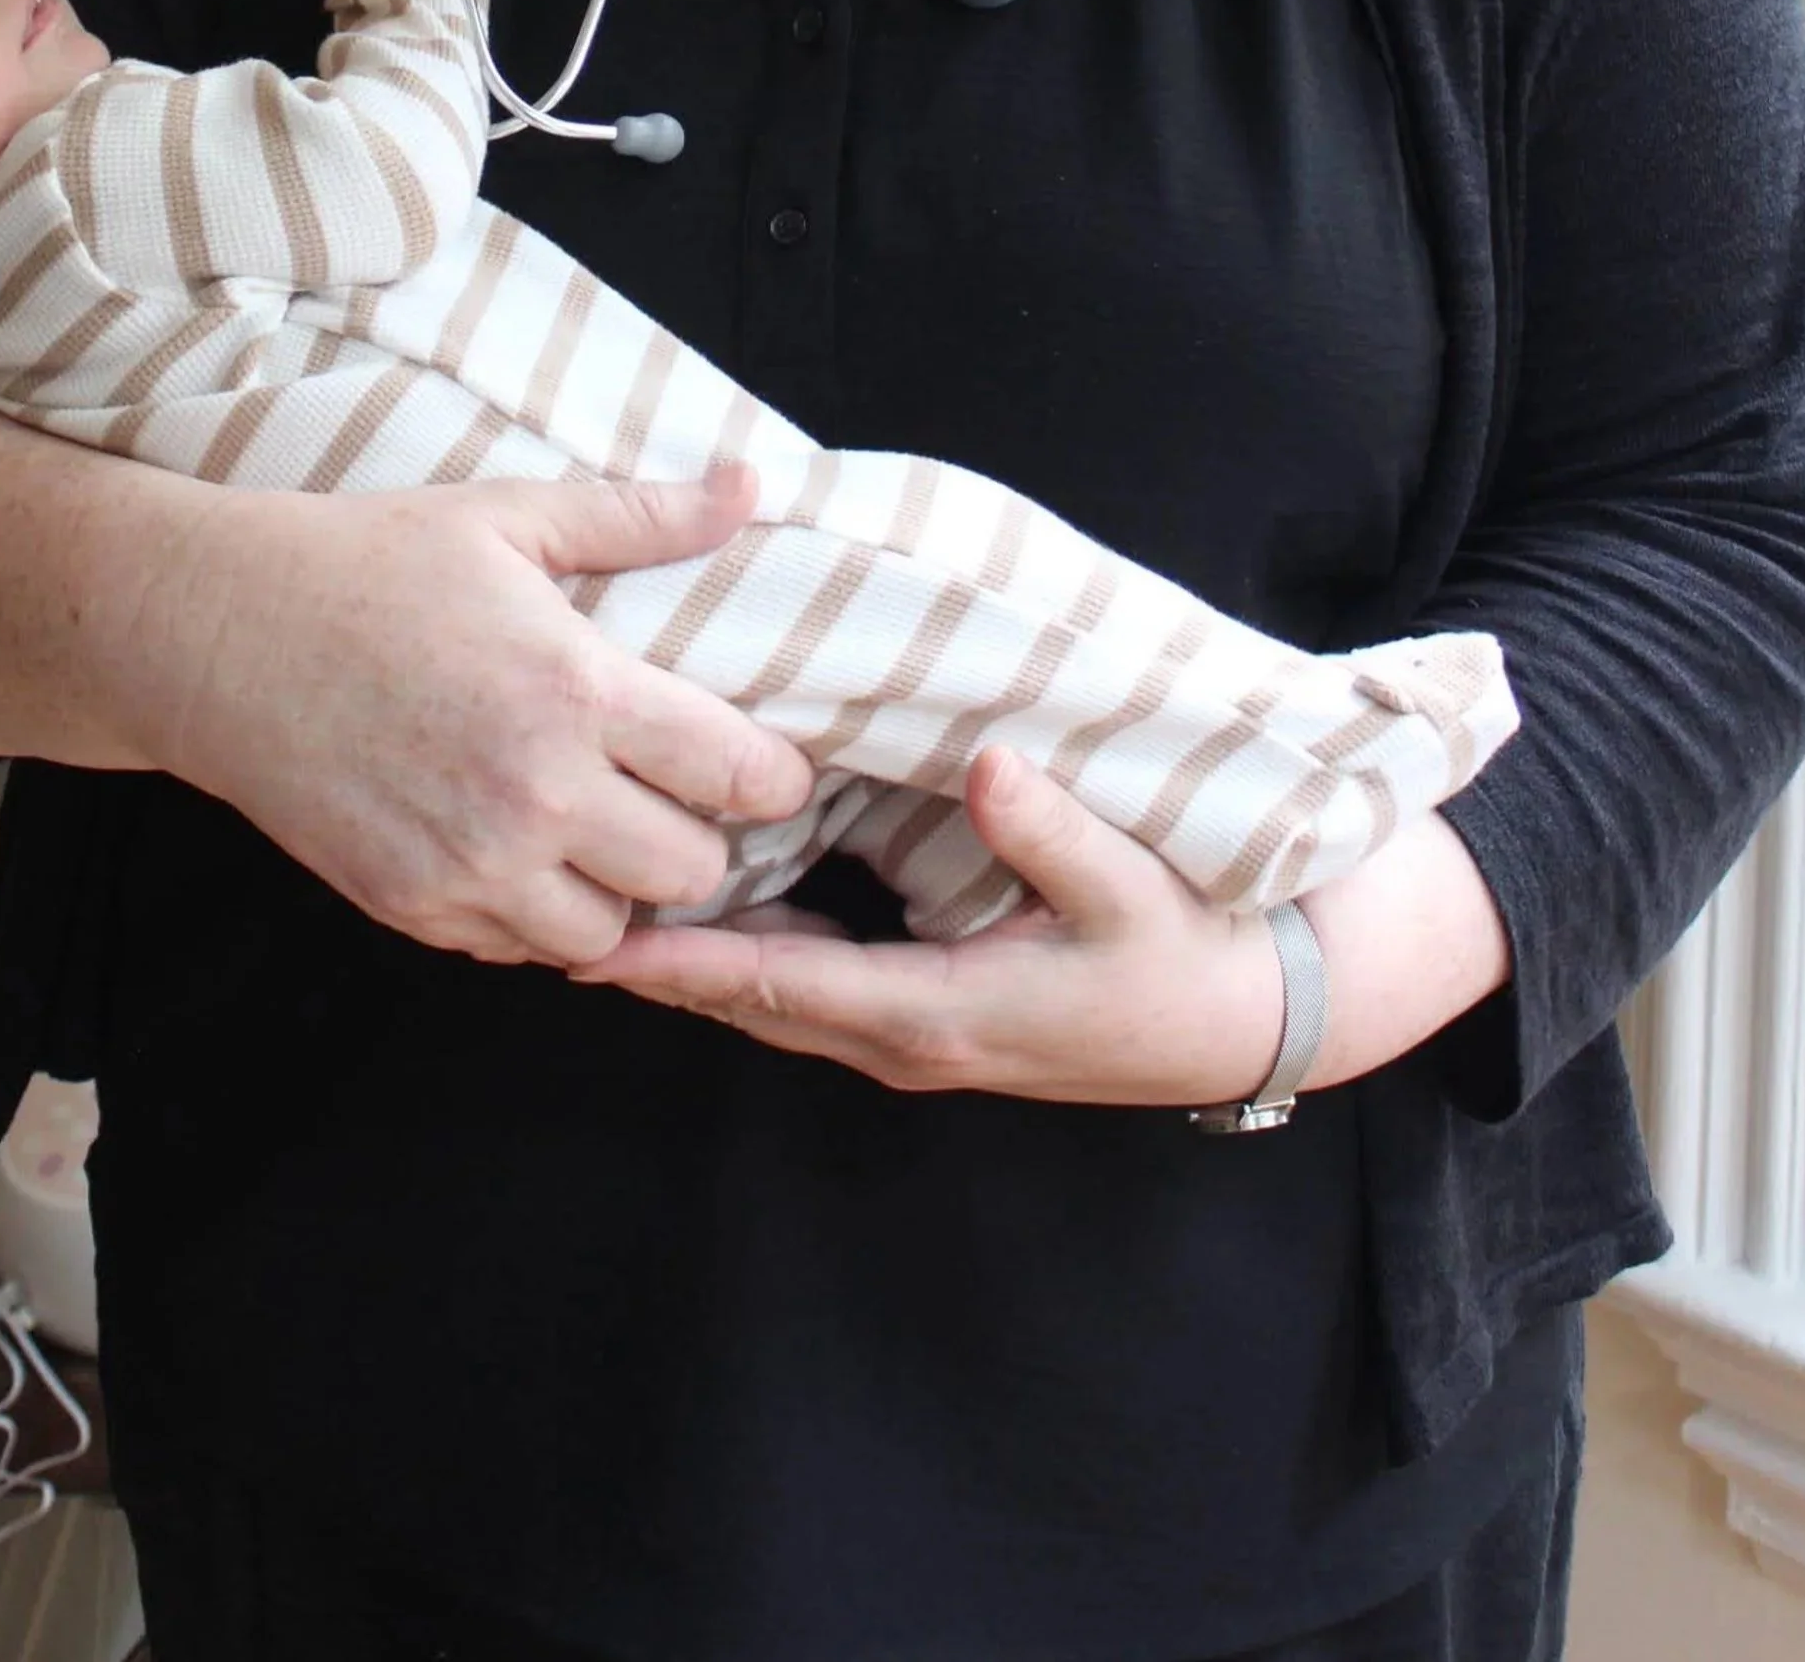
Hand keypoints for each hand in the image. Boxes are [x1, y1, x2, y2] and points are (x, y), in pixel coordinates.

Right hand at [120, 461, 816, 972]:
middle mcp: (536, 793)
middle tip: (665, 792)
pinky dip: (535, 915)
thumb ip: (642, 515)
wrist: (219, 635)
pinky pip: (522, 951)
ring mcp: (471, 865)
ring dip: (615, 888)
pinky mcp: (412, 907)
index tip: (758, 761)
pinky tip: (518, 850)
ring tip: (592, 828)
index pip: (740, 777)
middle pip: (694, 873)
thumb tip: (750, 483)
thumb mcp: (509, 516)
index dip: (770, 774)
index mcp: (576, 691)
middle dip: (695, 835)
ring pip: (613, 934)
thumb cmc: (370, 563)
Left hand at [571, 747, 1293, 1105]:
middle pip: (750, 999)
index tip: (596, 935)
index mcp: (938, 1010)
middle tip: (553, 911)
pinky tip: (712, 904)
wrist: (1251, 1020)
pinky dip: (749, 954)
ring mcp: (916, 1034)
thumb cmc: (1191, 954)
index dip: (684, 960)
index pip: (781, 984)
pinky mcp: (930, 1015)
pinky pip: (813, 987)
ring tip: (601, 904)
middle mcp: (907, 1036)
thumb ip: (1058, 834)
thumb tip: (990, 768)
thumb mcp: (1136, 893)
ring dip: (692, 960)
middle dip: (655, 963)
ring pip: (774, 998)